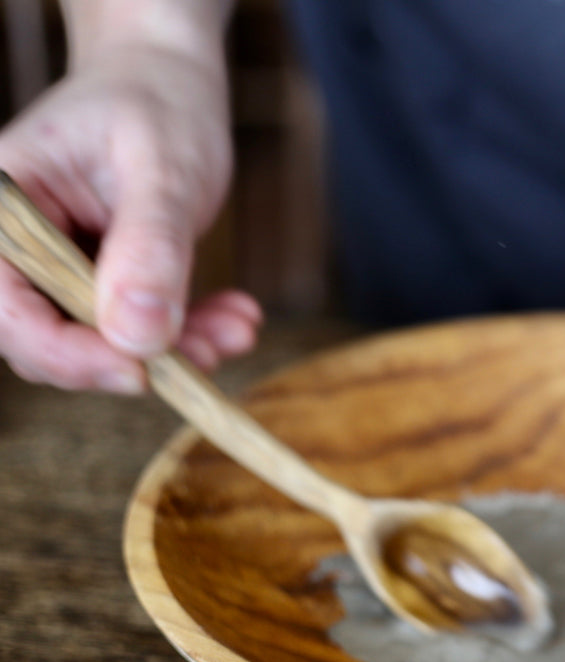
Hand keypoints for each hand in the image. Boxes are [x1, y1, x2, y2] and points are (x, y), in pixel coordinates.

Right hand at [0, 40, 259, 392]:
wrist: (172, 83)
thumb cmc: (158, 105)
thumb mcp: (163, 171)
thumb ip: (148, 249)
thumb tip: (137, 337)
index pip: (6, 306)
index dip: (65, 352)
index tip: (139, 371)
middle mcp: (13, 243)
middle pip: (44, 339)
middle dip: (131, 357)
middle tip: (207, 352)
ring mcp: (54, 266)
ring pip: (98, 342)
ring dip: (172, 349)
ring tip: (237, 329)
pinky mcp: (98, 282)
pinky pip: (134, 330)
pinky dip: (186, 333)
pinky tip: (236, 317)